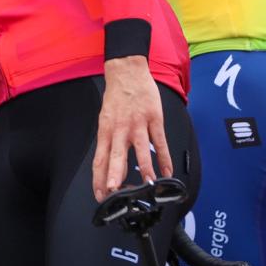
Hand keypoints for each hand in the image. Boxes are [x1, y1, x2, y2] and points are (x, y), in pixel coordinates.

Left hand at [93, 56, 172, 200]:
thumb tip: (109, 162)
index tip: (101, 195)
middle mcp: (119, 129)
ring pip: (139, 150)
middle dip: (115, 176)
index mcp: (105, 130)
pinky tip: (167, 171)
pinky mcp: (154, 119)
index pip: (99, 160)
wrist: (127, 71)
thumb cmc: (116, 96)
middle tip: (115, 193)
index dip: (99, 179)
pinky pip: (159, 141)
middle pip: (115, 157)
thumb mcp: (105, 119)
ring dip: (145, 169)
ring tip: (148, 186)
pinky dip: (164, 157)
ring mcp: (137, 124)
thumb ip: (109, 140)